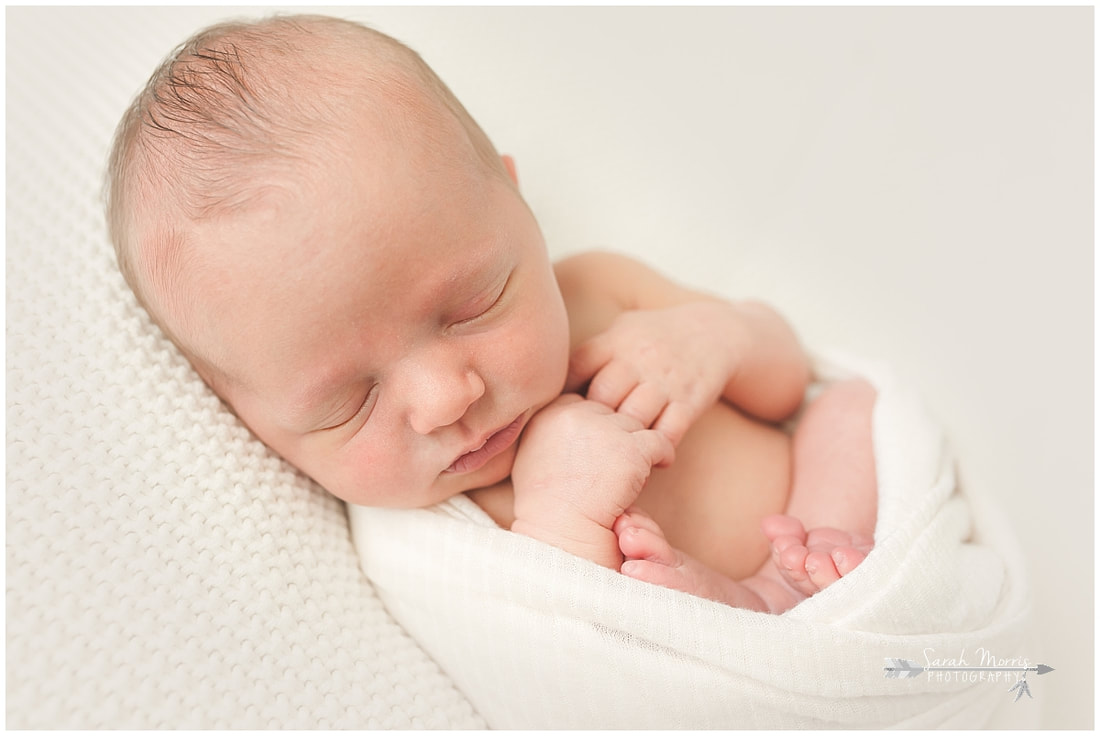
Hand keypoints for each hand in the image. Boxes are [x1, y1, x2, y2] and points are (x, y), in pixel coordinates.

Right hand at [510, 394, 673, 559]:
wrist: (560, 534)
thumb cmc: (548, 508)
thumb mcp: (533, 458)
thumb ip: (553, 434)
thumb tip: (581, 425)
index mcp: (548, 414)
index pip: (584, 404)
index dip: (594, 429)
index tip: (596, 454)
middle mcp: (574, 415)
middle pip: (611, 412)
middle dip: (616, 437)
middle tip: (614, 468)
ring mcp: (603, 430)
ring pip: (635, 425)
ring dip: (637, 447)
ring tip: (631, 474)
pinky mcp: (630, 449)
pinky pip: (660, 441)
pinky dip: (663, 455)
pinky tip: (659, 468)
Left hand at [566, 301, 739, 445]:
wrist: (715, 332)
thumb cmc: (655, 336)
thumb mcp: (622, 330)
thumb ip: (592, 353)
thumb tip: (555, 383)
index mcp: (615, 340)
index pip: (578, 367)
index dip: (564, 395)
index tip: (560, 417)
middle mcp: (637, 358)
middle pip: (602, 398)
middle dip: (589, 425)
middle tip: (581, 448)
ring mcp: (665, 380)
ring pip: (633, 418)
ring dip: (621, 442)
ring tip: (611, 460)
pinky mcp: (690, 399)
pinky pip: (669, 430)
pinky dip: (655, 448)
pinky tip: (647, 457)